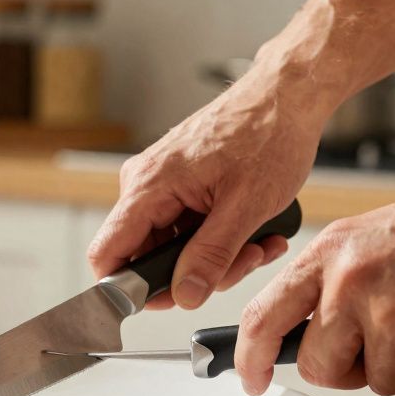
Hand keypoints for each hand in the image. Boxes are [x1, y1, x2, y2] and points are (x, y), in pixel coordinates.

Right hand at [87, 69, 325, 308]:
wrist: (287, 95)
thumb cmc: (269, 133)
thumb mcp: (246, 207)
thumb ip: (212, 256)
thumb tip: (185, 295)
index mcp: (149, 185)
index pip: (107, 253)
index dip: (126, 288)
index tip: (165, 300)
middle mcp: (146, 184)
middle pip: (146, 257)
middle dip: (194, 273)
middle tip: (239, 265)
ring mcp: (162, 184)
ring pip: (173, 247)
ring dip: (216, 258)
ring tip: (258, 245)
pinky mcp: (180, 185)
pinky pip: (187, 229)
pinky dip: (220, 239)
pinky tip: (254, 233)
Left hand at [235, 162, 394, 395]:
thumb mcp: (378, 238)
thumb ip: (333, 281)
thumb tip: (298, 331)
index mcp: (332, 250)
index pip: (262, 314)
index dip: (249, 355)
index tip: (250, 377)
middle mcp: (351, 281)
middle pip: (318, 365)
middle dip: (350, 369)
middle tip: (393, 341)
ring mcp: (389, 314)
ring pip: (376, 382)